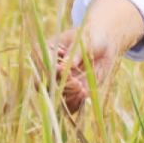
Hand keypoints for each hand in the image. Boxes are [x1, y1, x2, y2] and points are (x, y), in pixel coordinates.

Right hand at [46, 0, 143, 114]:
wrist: (103, 44)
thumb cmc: (90, 37)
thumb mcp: (84, 41)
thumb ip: (75, 52)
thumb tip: (68, 64)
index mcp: (45, 53)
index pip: (40, 66)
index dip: (50, 71)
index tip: (64, 70)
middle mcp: (48, 70)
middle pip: (44, 86)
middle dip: (59, 86)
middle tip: (77, 82)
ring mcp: (58, 84)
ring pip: (54, 98)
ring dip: (68, 97)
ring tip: (82, 88)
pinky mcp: (70, 94)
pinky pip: (67, 106)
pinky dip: (74, 104)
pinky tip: (84, 93)